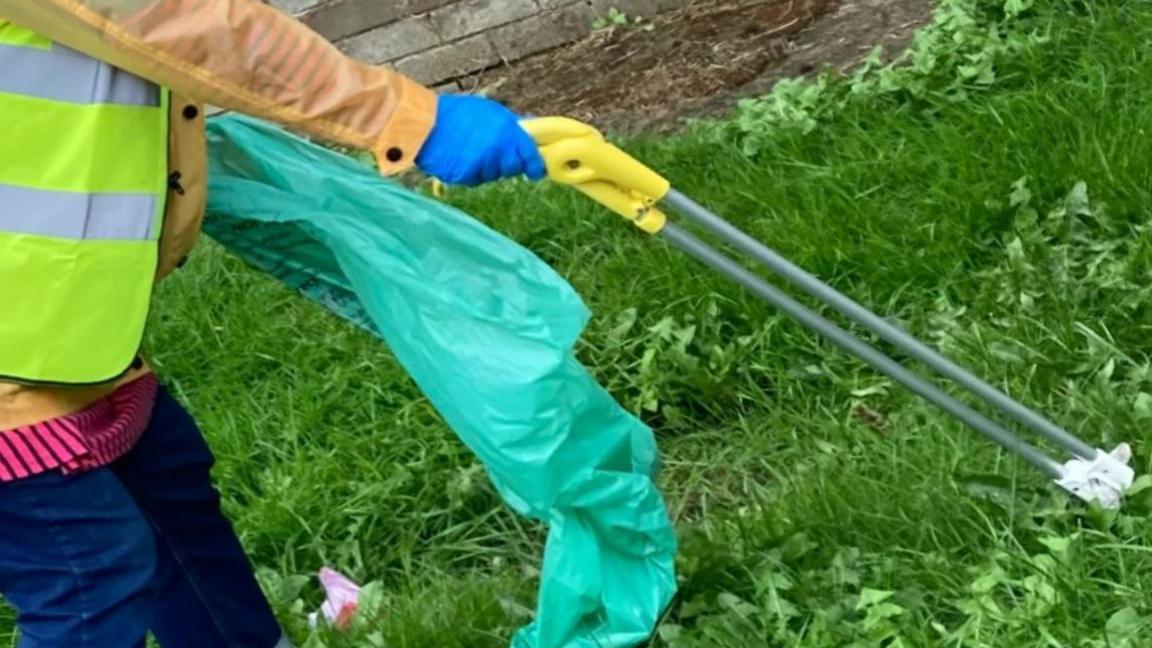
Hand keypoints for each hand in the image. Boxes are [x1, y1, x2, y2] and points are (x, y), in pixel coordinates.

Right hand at [415, 94, 546, 185]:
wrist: (426, 123)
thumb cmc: (457, 113)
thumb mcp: (490, 111)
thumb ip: (511, 126)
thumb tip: (530, 134)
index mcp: (507, 131)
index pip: (530, 156)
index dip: (534, 166)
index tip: (536, 171)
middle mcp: (498, 150)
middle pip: (512, 168)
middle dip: (507, 163)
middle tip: (493, 153)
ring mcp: (482, 165)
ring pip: (493, 175)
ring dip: (487, 168)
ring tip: (471, 151)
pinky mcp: (467, 176)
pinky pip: (476, 180)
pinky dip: (471, 173)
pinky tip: (461, 158)